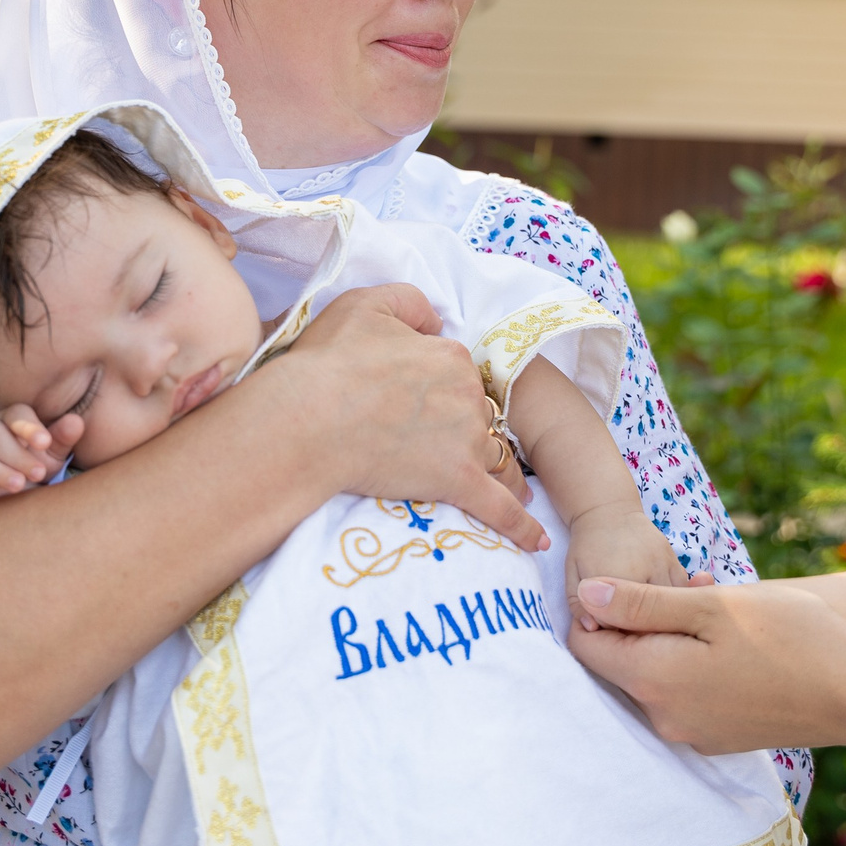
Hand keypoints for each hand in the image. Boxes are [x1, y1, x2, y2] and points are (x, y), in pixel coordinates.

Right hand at [0, 405, 82, 502]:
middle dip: (16, 455)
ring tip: (18, 486)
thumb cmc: (38, 464)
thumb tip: (76, 422)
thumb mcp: (55, 453)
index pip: (16, 415)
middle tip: (39, 474)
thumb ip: (63, 437)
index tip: (45, 443)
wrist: (22, 492)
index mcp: (11, 419)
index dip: (30, 427)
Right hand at [269, 283, 545, 552]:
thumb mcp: (365, 305)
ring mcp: (467, 441)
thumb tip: (435, 322)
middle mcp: (468, 396)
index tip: (420, 401)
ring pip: (497, 456)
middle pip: (478, 413)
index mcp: (450, 356)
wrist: (309, 419)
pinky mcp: (458, 482)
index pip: (458, 371)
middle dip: (467, 428)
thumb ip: (410, 303)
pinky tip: (536, 542)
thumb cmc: (329, 363)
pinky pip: (499, 507)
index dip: (440, 386)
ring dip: (506, 471)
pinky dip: (521, 526)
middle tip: (444, 445)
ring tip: (514, 489)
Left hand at [563, 504, 686, 627]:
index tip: (605, 628)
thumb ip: (578, 606)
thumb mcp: (572, 575)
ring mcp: (662, 566)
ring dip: (658, 622)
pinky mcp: (676, 562)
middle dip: (635, 631)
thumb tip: (591, 630)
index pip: (613, 624)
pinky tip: (663, 611)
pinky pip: (682, 595)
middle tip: (626, 629)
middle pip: (645, 621)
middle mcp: (640, 571)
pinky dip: (675, 607)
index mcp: (609, 575)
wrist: (610, 511)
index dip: (607, 631)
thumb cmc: (586, 547)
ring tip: (646, 624)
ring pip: (669, 611)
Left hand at [566, 574, 845, 756]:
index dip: (599, 607)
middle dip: (641, 622)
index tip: (638, 583)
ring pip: (656, 676)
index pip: (587, 647)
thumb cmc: (790, 636)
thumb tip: (583, 595)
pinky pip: (685, 695)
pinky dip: (693, 665)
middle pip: (621, 663)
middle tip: (690, 590)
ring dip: (671, 641)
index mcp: (653, 682)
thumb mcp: (709, 605)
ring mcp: (692, 735)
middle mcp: (663, 720)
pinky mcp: (718, 738)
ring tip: (717, 608)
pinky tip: (734, 640)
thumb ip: (641, 604)